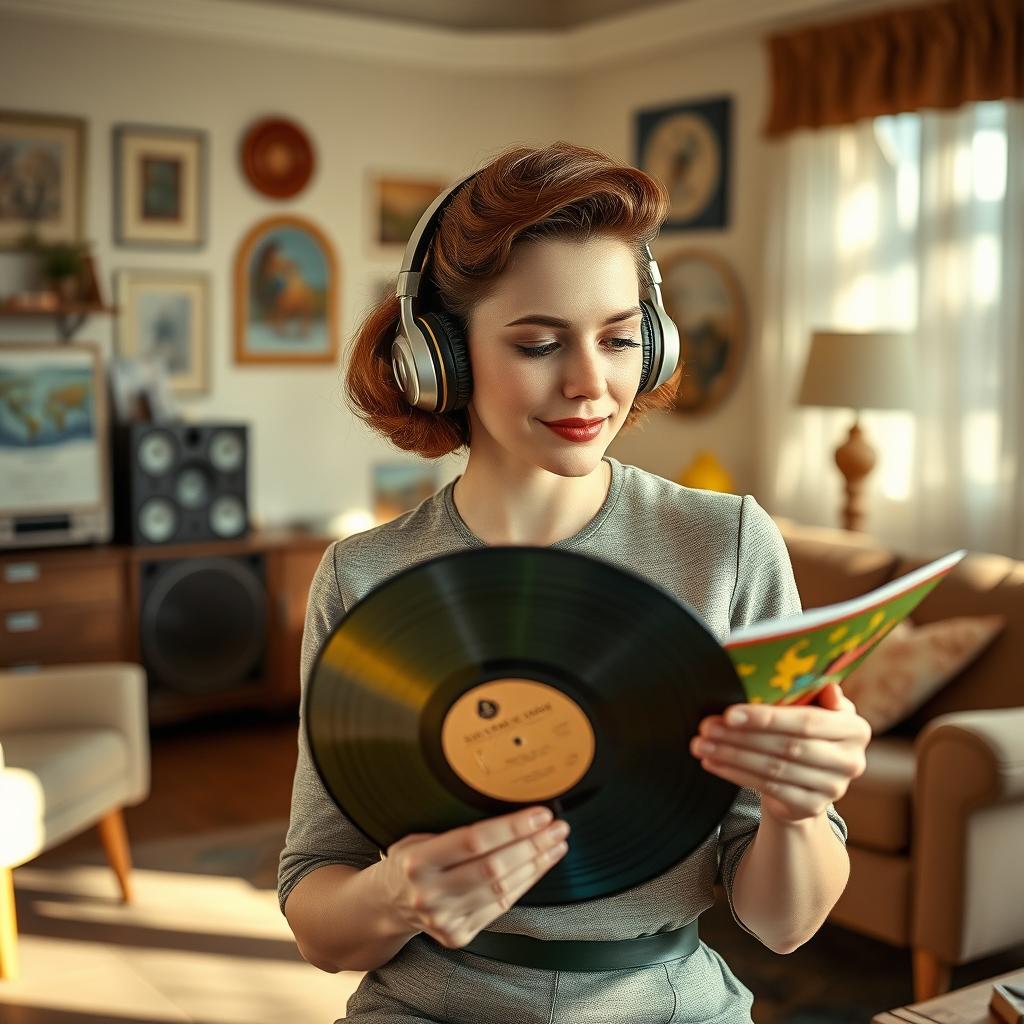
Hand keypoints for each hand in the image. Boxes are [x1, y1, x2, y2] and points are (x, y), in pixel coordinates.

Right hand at [377, 805, 569, 948]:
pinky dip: (524, 884)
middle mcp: (429, 894)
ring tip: (556, 844)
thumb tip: (511, 810)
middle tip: (558, 828)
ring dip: (536, 865)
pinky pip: (501, 906)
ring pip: (502, 890)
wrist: (387, 904)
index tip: (541, 814)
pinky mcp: (458, 935)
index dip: (512, 827)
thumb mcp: (419, 836)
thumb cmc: (409, 860)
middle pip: (494, 868)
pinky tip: (538, 866)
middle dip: (533, 845)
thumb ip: (455, 829)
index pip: (474, 841)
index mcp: (417, 861)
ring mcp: (444, 919)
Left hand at [689, 682, 870, 824]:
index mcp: (855, 728)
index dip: (768, 717)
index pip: (808, 722)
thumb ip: (815, 692)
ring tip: (702, 744)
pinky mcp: (811, 807)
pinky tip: (713, 762)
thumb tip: (828, 687)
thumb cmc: (803, 730)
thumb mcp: (813, 706)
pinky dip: (735, 774)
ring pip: (773, 769)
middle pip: (788, 746)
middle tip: (707, 727)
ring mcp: (833, 788)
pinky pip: (767, 788)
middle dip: (742, 736)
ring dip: (732, 755)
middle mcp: (851, 760)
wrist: (806, 779)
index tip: (730, 712)